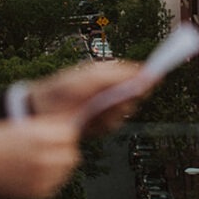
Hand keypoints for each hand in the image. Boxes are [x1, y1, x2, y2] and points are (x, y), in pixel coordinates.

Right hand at [0, 116, 82, 198]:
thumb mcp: (21, 125)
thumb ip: (47, 127)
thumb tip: (71, 126)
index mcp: (41, 137)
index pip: (71, 135)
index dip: (63, 135)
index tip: (55, 136)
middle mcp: (45, 158)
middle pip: (72, 155)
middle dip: (63, 152)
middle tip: (48, 150)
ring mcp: (41, 179)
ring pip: (65, 172)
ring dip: (58, 167)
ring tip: (37, 163)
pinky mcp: (37, 194)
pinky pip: (54, 186)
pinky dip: (48, 181)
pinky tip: (31, 174)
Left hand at [29, 59, 144, 132]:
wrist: (42, 112)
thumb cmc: (62, 89)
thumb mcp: (89, 78)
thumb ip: (116, 75)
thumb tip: (141, 74)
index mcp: (108, 75)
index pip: (135, 74)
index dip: (146, 76)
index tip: (156, 76)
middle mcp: (109, 90)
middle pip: (134, 96)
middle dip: (125, 98)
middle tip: (108, 101)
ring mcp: (104, 108)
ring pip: (124, 112)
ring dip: (111, 112)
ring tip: (93, 111)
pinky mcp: (99, 124)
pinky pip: (112, 125)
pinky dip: (103, 123)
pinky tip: (89, 121)